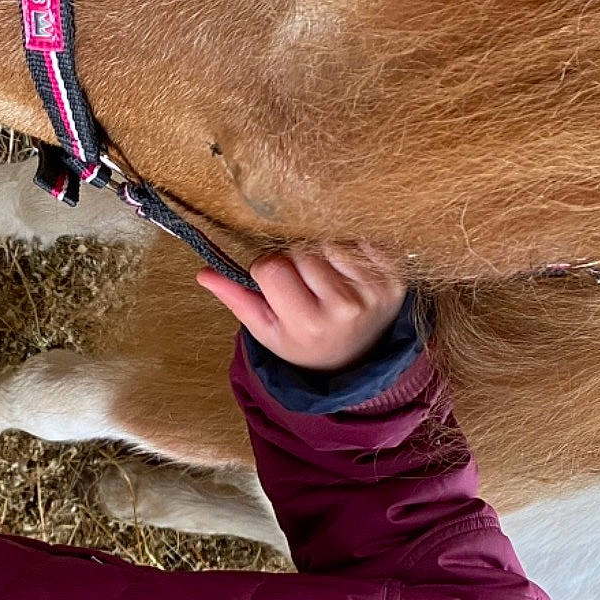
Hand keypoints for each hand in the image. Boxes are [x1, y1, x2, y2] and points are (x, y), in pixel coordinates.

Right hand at [197, 246, 406, 372]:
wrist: (356, 357)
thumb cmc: (304, 341)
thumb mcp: (267, 329)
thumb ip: (237, 300)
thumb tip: (203, 273)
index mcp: (307, 322)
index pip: (272, 266)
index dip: (267, 269)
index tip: (275, 284)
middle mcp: (344, 307)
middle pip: (302, 250)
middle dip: (296, 260)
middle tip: (303, 283)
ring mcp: (374, 291)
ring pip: (330, 241)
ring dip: (323, 253)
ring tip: (326, 278)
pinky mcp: (396, 278)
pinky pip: (360, 241)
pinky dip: (350, 251)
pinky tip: (348, 273)